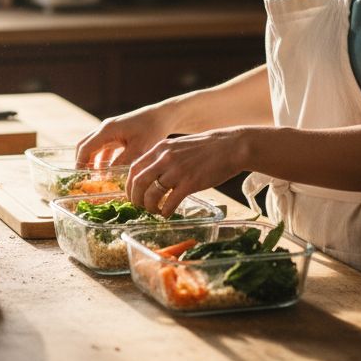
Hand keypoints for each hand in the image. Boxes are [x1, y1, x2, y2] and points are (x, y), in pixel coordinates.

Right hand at [75, 103, 176, 169]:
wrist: (163, 116)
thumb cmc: (152, 130)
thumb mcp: (138, 149)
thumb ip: (121, 163)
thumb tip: (107, 177)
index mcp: (107, 130)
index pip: (86, 148)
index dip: (80, 163)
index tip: (80, 178)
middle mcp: (105, 128)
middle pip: (84, 146)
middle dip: (82, 162)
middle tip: (84, 179)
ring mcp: (110, 130)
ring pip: (94, 147)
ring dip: (92, 161)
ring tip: (95, 178)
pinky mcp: (117, 134)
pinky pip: (104, 147)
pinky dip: (102, 159)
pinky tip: (107, 171)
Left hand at [126, 128, 248, 216]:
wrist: (231, 147)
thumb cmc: (206, 148)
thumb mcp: (178, 147)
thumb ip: (164, 158)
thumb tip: (152, 176)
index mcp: (160, 148)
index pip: (134, 168)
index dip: (129, 185)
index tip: (132, 195)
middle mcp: (165, 158)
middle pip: (138, 183)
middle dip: (135, 199)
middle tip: (140, 207)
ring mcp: (177, 171)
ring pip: (152, 194)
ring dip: (150, 207)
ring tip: (156, 211)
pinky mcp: (190, 183)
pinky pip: (170, 202)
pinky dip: (165, 211)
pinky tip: (168, 213)